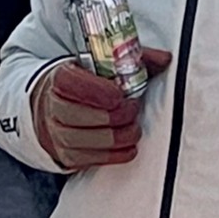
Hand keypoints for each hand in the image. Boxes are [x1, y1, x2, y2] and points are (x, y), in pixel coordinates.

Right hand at [28, 48, 168, 169]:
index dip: (98, 91)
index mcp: (61, 78)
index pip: (72, 84)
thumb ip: (133, 58)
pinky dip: (115, 154)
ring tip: (133, 129)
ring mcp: (58, 134)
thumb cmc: (88, 84)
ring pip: (86, 140)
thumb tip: (164, 59)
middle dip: (113, 116)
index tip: (119, 95)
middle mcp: (53, 107)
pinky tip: (128, 146)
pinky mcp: (67, 155)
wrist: (59, 106)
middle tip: (132, 110)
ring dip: (117, 137)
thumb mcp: (105, 64)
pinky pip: (91, 159)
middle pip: (79, 116)